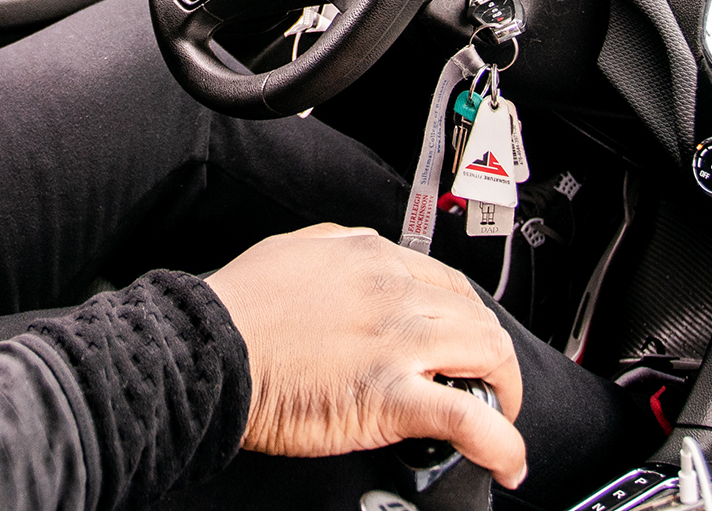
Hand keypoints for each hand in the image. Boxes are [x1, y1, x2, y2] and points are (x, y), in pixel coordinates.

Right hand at [204, 223, 527, 487]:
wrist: (205, 349)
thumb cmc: (237, 309)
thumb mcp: (296, 250)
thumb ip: (339, 252)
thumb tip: (362, 261)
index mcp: (373, 258)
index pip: (449, 283)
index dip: (467, 319)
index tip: (464, 344)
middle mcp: (394, 292)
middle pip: (478, 317)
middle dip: (492, 357)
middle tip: (486, 387)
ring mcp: (396, 342)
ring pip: (489, 355)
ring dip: (505, 392)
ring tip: (500, 421)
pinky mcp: (389, 396)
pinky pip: (469, 418)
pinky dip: (500, 442)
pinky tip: (506, 460)